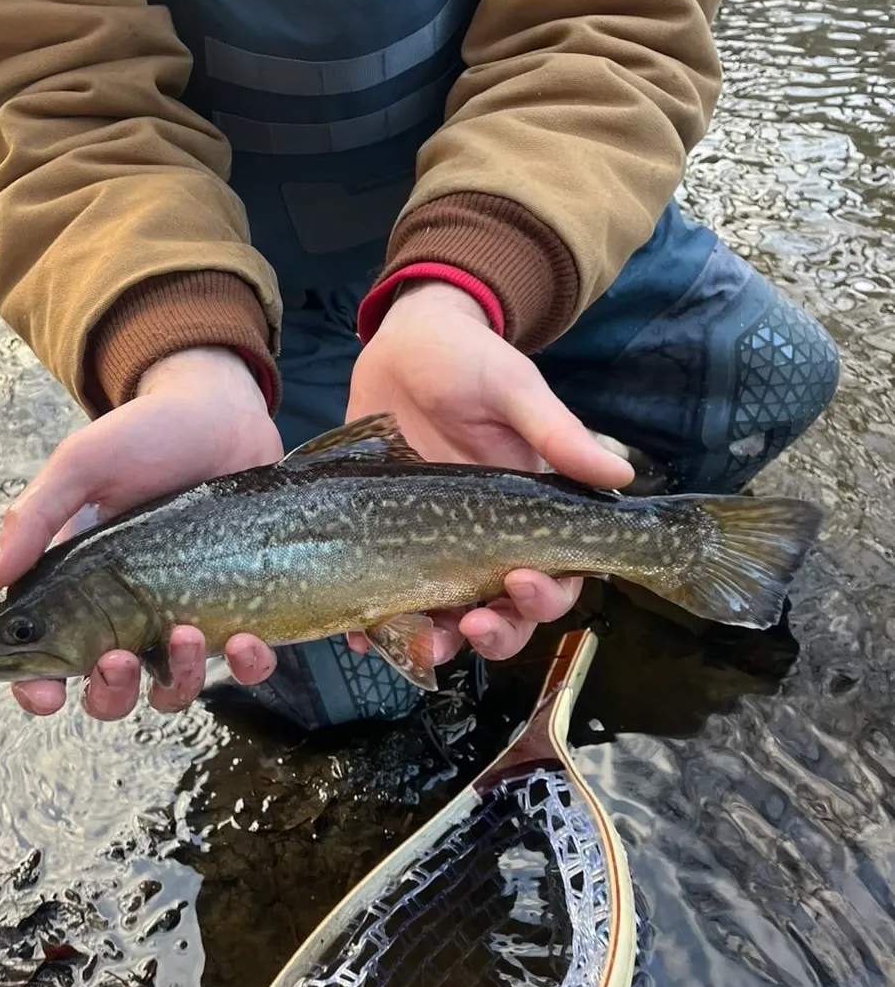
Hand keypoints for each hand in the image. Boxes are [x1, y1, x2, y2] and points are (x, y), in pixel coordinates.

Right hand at [0, 347, 283, 720]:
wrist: (222, 412)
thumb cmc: (145, 435)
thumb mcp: (82, 466)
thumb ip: (36, 517)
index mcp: (78, 590)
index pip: (47, 662)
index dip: (39, 690)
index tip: (48, 692)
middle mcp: (129, 614)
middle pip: (109, 693)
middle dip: (110, 693)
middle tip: (119, 659)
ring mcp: (185, 614)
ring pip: (172, 688)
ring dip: (178, 679)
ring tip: (186, 631)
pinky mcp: (239, 608)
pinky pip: (245, 664)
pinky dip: (247, 666)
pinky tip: (247, 639)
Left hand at [345, 280, 634, 667]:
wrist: (401, 345)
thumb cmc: (468, 361)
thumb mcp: (514, 390)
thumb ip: (556, 432)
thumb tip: (621, 474)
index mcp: (526, 512)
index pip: (554, 575)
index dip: (546, 595)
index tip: (522, 581)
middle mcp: (482, 539)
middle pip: (504, 612)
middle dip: (496, 632)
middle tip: (473, 624)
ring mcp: (430, 545)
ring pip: (446, 619)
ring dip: (439, 641)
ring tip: (421, 641)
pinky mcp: (382, 541)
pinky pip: (385, 598)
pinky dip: (380, 626)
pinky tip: (365, 636)